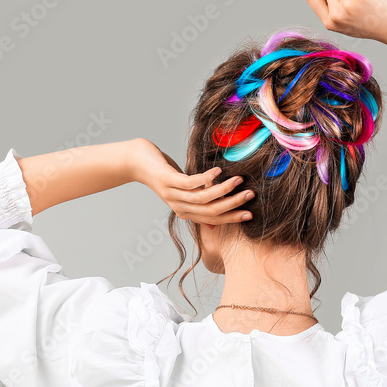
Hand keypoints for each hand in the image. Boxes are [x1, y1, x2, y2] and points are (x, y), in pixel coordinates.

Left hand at [129, 139, 253, 226]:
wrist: (136, 162)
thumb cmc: (164, 173)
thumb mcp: (184, 190)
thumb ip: (199, 203)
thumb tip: (215, 224)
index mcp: (185, 211)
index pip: (212, 218)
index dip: (231, 217)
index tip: (250, 214)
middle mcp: (179, 206)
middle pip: (210, 210)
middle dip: (233, 204)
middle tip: (250, 195)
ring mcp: (172, 194)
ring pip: (203, 197)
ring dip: (223, 189)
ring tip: (238, 180)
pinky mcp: (168, 180)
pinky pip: (190, 182)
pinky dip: (206, 178)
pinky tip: (218, 171)